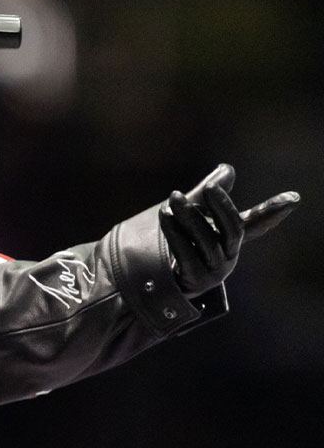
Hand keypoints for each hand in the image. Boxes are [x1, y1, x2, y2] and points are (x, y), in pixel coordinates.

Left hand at [158, 163, 299, 296]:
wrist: (153, 273)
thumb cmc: (180, 238)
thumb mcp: (194, 212)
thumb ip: (209, 193)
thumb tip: (228, 168)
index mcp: (231, 238)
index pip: (257, 223)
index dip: (273, 211)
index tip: (294, 198)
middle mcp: (228, 254)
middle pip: (233, 229)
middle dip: (223, 206)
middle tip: (210, 186)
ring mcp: (213, 270)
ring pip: (207, 241)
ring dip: (189, 216)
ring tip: (174, 197)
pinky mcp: (194, 280)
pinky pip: (186, 254)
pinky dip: (175, 233)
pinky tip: (166, 215)